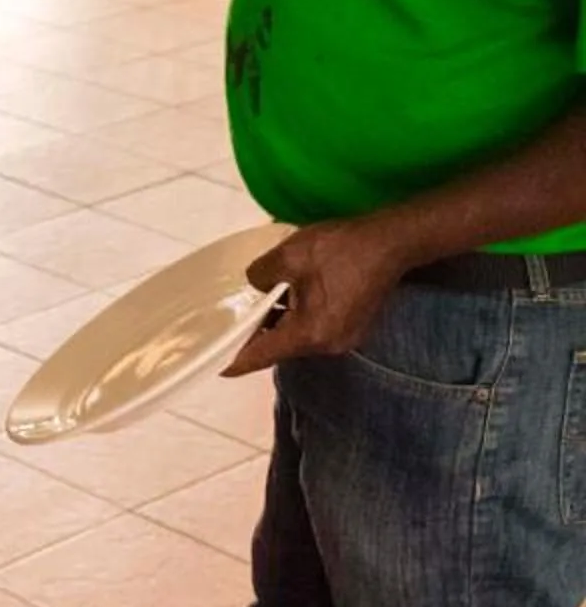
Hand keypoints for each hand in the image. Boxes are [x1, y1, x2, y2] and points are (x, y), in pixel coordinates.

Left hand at [223, 216, 411, 376]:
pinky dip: (293, 319)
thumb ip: (261, 274)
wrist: (394, 241)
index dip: (233, 360)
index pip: (261, 356)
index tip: (212, 364)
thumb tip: (253, 285)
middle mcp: (326, 346)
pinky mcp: (350, 328)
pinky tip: (282, 298)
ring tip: (250, 307)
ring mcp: (342, 339)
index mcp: (310, 334)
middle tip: (225, 325)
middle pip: (278, 349)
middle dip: (253, 337)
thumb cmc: (342, 248)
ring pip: (295, 338)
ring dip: (275, 324)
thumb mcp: (290, 255)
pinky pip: (311, 330)